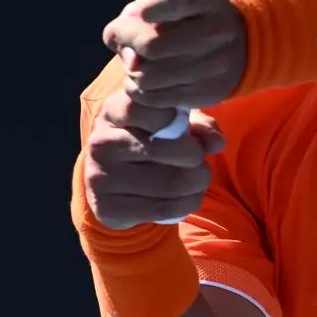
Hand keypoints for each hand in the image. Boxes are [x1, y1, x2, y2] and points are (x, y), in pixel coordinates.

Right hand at [83, 91, 226, 228]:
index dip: (174, 118)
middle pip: (163, 150)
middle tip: (200, 161)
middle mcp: (101, 141)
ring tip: (198, 179)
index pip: (145, 109)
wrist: (112, 180)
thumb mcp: (172, 122)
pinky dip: (186, 204)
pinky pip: (162, 208)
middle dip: (196, 158)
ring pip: (168, 183)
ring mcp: (100, 176)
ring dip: (196, 185)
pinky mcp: (107, 207)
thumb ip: (198, 125)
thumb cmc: (149, 139)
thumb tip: (217, 142)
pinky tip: (188, 197)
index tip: (184, 128)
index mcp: (114, 110)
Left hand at [101, 0, 249, 117]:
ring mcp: (214, 65)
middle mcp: (216, 31)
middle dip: (126, 43)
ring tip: (134, 63)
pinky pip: (156, 98)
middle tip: (122, 42)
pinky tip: (142, 80)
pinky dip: (139, 90)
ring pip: (149, 76)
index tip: (133, 14)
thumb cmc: (195, 15)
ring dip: (130, 70)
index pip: (172, 3)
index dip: (144, 10)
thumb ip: (147, 5)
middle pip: (152, 45)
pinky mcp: (208, 93)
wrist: (245, 42)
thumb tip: (116, 36)